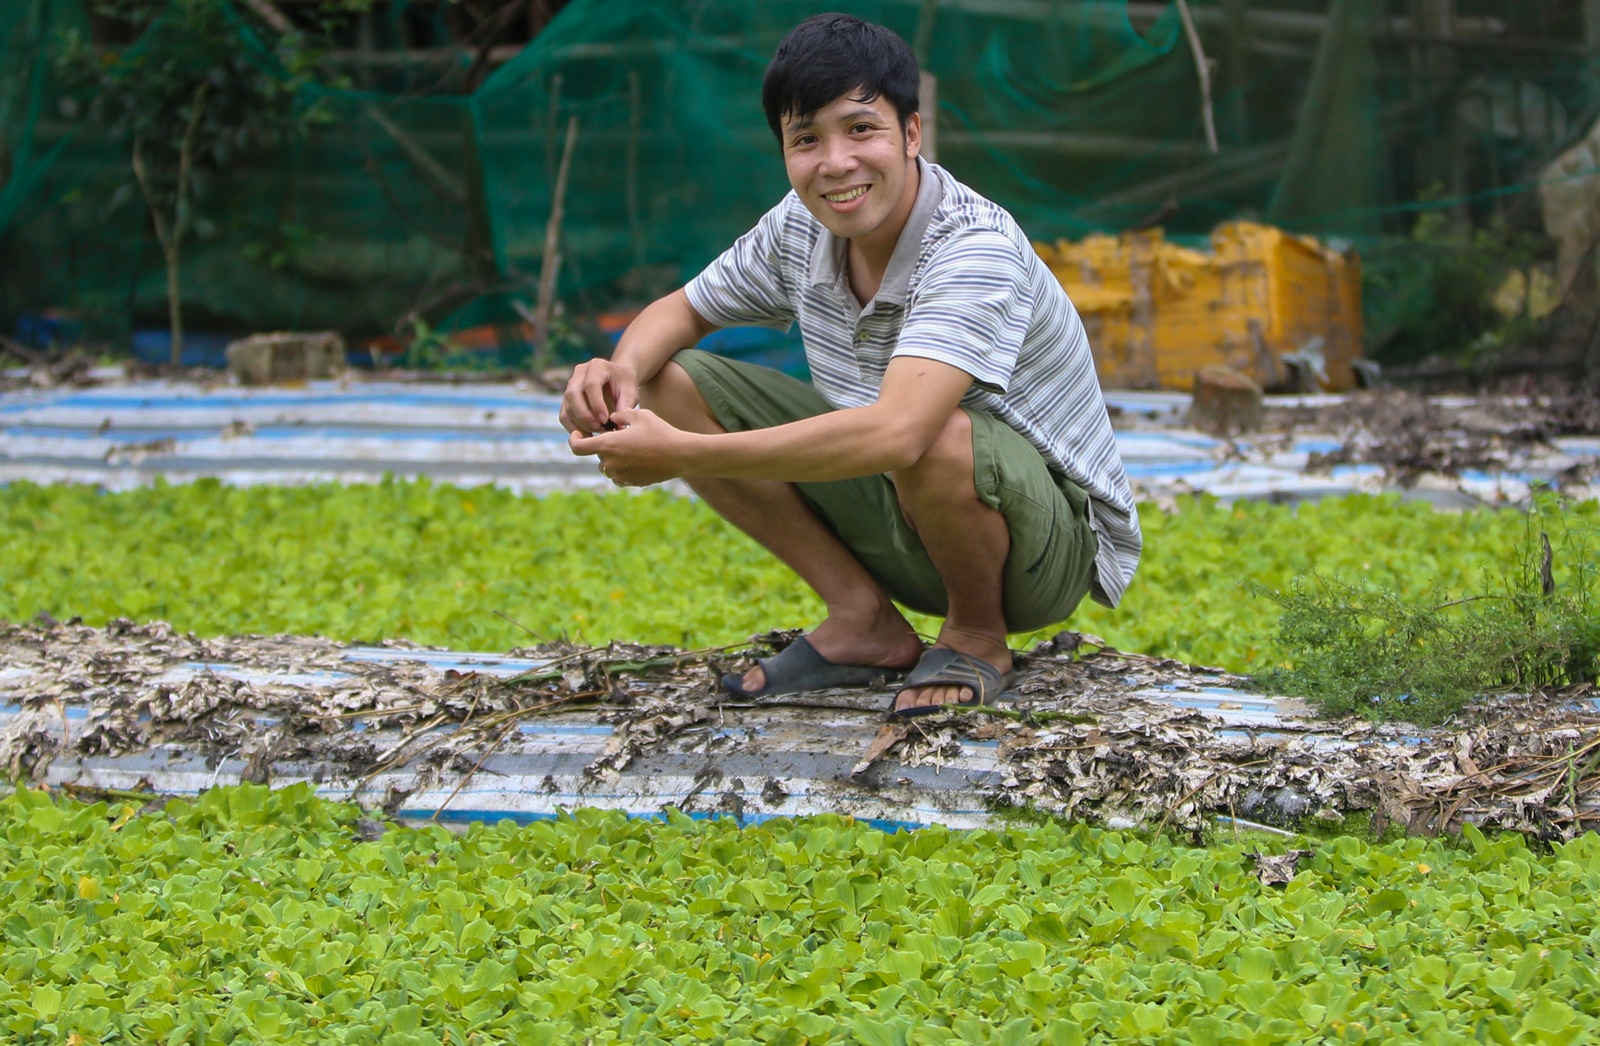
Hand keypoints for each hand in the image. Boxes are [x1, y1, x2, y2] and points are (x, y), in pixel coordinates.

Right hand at [559, 359, 639, 435]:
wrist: (618, 380)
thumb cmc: (626, 386)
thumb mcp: (631, 393)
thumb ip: (625, 407)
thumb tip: (618, 426)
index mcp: (597, 366)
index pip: (591, 385)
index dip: (596, 404)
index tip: (606, 419)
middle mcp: (580, 372)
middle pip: (572, 394)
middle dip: (585, 415)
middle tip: (599, 428)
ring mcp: (571, 385)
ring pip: (567, 407)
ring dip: (580, 424)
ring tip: (597, 432)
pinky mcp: (567, 399)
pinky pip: (564, 415)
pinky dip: (574, 428)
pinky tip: (588, 435)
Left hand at [569, 406, 692, 486]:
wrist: (681, 455)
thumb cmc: (660, 432)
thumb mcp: (640, 415)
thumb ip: (620, 414)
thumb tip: (611, 417)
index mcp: (608, 445)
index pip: (577, 447)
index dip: (574, 440)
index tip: (578, 434)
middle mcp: (610, 463)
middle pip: (597, 455)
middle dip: (604, 446)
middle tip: (622, 435)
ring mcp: (620, 476)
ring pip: (607, 467)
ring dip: (613, 458)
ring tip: (632, 447)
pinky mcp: (631, 483)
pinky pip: (618, 477)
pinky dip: (622, 469)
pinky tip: (636, 459)